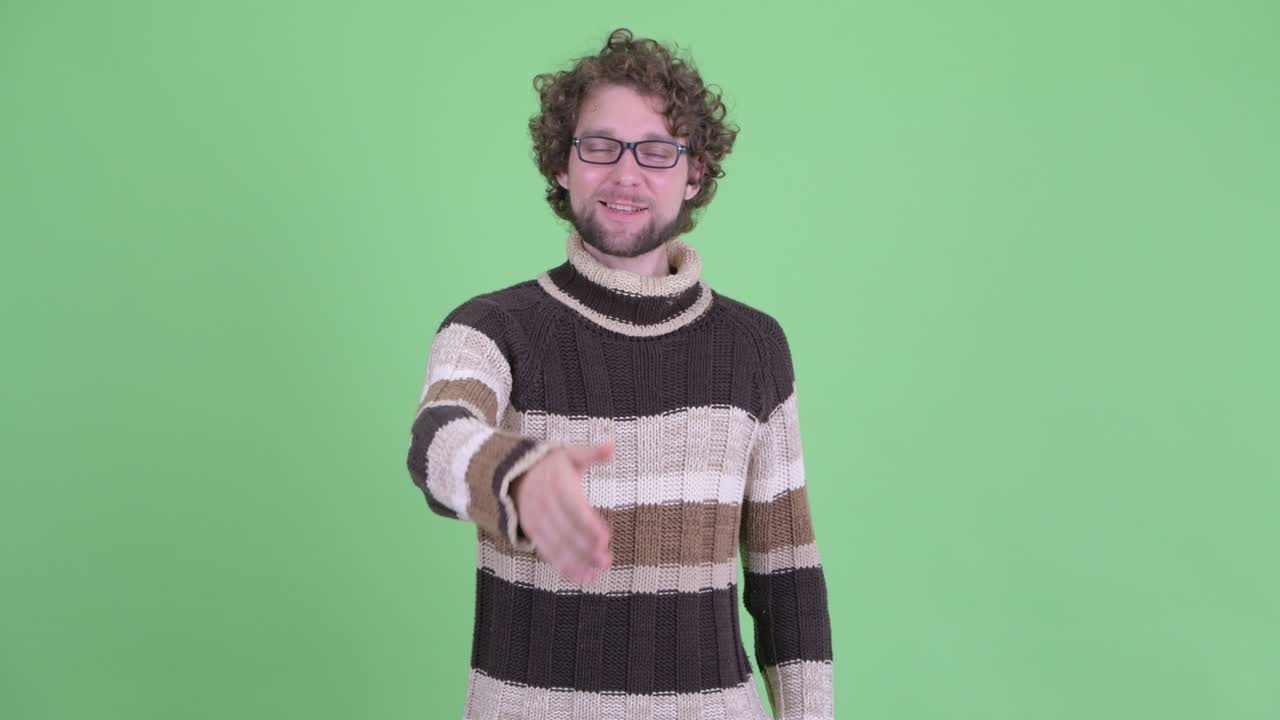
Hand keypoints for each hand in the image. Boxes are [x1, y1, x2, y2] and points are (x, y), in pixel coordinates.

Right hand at [511, 439, 614, 584]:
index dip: (588, 525)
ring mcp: (537, 522)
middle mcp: (545, 505)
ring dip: (577, 562)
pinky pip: (549, 554)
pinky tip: (583, 577)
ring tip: (597, 573)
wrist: (514, 475)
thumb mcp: (569, 453)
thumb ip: (591, 452)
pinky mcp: (534, 534)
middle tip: (607, 560)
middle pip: (567, 532)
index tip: (605, 539)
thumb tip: (612, 445)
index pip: (574, 508)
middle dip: (586, 549)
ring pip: (557, 547)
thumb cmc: (552, 465)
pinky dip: (565, 567)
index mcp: (557, 485)